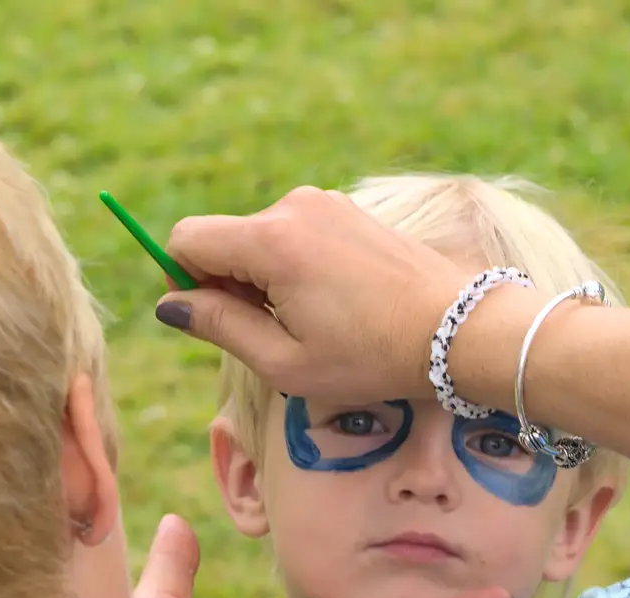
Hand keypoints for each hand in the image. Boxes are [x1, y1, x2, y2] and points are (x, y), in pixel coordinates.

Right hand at [155, 186, 474, 403]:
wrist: (457, 329)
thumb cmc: (371, 357)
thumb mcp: (285, 361)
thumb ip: (220, 327)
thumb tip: (171, 306)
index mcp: (271, 241)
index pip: (186, 238)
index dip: (183, 281)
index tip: (215, 319)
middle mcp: (293, 207)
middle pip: (222, 237)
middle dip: (227, 284)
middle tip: (273, 334)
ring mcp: (324, 203)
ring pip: (258, 238)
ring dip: (263, 278)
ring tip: (312, 323)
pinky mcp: (346, 209)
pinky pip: (293, 233)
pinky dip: (293, 267)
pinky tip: (333, 304)